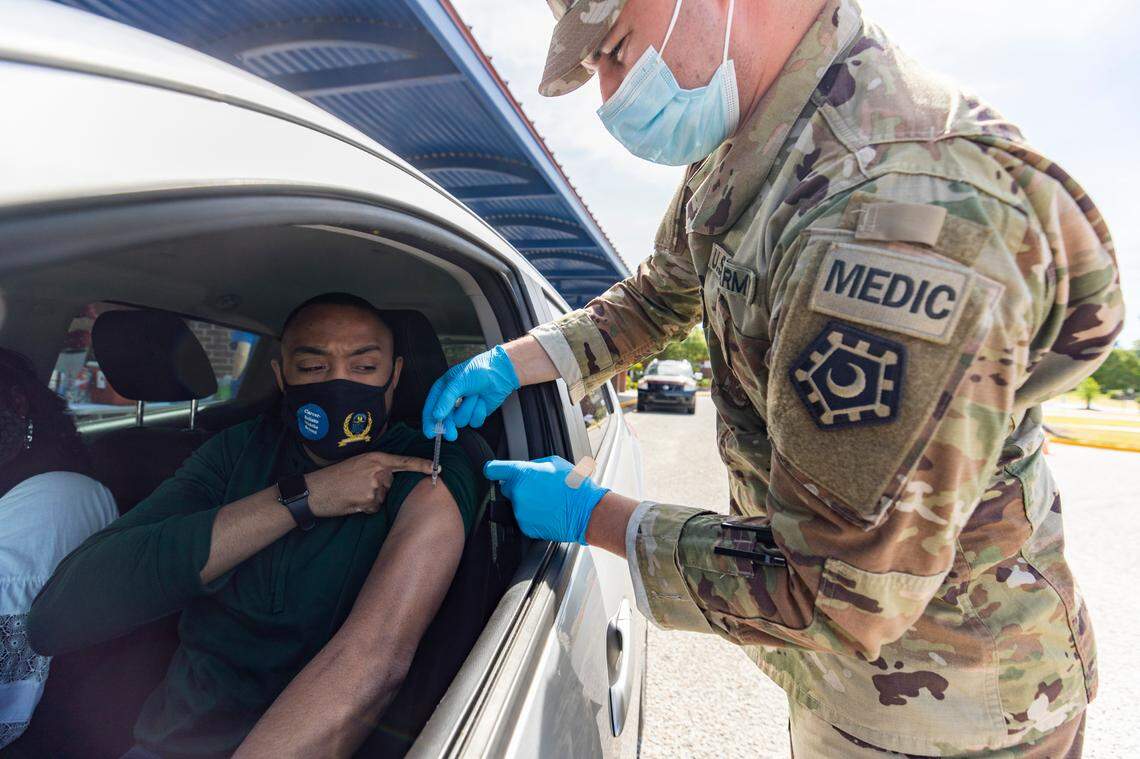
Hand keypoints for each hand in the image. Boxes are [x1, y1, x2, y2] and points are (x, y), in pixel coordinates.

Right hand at [305, 452, 433, 516]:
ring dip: (371, 499)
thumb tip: (389, 478)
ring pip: (383, 498)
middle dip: (379, 488)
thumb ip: (375, 468)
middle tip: (357, 486)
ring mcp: (374, 486)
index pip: (404, 462)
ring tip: (352, 493)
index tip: (437, 468)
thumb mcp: (356, 464)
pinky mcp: (369, 501)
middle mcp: (378, 470)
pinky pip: (375, 508)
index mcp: (376, 458)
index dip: (422, 465)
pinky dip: (365, 508)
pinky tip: (351, 502)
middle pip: (391, 484)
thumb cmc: (333, 477)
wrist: (314, 490)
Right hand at [422, 345, 519, 440]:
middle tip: (452, 436)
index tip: (430, 434)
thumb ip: (446, 400)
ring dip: (469, 409)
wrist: (500, 372)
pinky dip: (479, 412)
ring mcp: (463, 408)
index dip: (429, 422)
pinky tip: (482, 401)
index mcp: (442, 390)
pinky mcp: (475, 413)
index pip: (431, 408)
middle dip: (449, 426)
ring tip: (476, 395)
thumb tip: (436, 416)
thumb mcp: (458, 383)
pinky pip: (474, 421)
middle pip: (444, 420)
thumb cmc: (478, 371)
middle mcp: (451, 400)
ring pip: (461, 421)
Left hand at [483, 456, 608, 543]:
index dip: (492, 469)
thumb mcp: (554, 463)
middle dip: (518, 487)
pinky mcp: (525, 527)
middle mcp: (517, 493)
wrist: (586, 511)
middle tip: (538, 489)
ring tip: (547, 501)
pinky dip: (532, 516)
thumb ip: (533, 466)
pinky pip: (524, 518)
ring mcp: (520, 512)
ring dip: (527, 503)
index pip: (493, 469)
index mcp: (522, 474)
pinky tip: (547, 512)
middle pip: (506, 489)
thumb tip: (526, 470)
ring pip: (516, 505)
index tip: (492, 471)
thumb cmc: (573, 486)